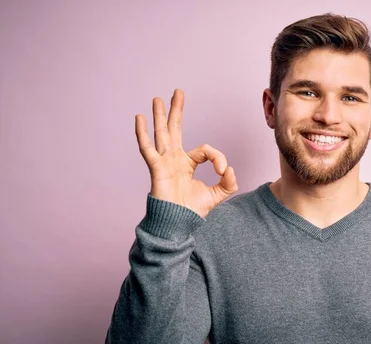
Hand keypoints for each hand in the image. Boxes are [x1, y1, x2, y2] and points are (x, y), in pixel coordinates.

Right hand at [135, 88, 237, 217]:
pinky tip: (139, 118)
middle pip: (174, 129)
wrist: (178, 224)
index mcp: (187, 164)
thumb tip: (230, 169)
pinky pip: (148, 148)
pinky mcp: (156, 168)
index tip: (223, 170)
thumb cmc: (192, 211)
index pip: (205, 150)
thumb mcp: (217, 195)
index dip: (217, 157)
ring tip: (157, 99)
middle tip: (177, 92)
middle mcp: (174, 159)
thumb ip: (228, 183)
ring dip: (159, 116)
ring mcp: (164, 162)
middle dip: (176, 111)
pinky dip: (142, 133)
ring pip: (161, 134)